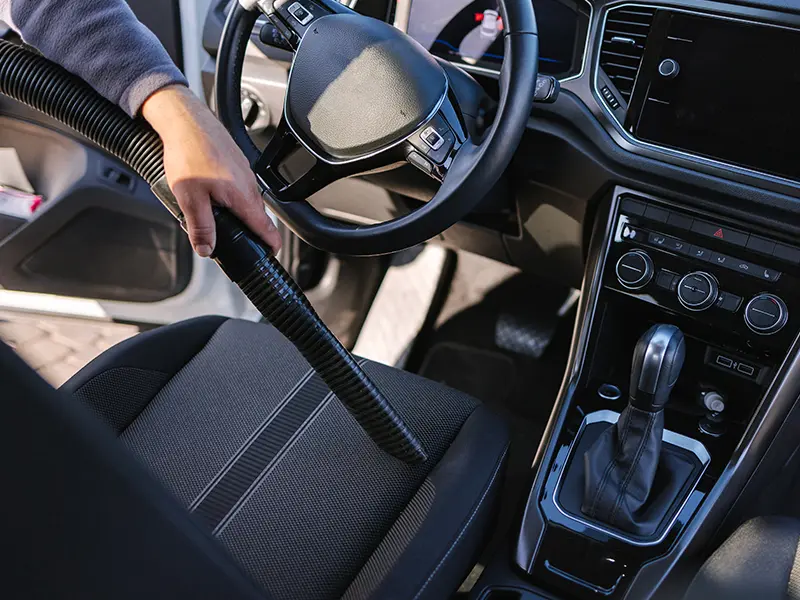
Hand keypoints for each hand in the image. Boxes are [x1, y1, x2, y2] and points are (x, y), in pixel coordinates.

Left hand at [141, 85, 280, 256]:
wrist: (185, 121)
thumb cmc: (189, 152)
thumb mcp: (190, 198)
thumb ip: (201, 227)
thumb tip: (206, 249)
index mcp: (242, 197)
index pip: (267, 228)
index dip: (271, 245)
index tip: (271, 254)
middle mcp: (248, 185)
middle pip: (257, 217)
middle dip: (249, 231)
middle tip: (235, 242)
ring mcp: (244, 172)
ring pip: (246, 201)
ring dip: (238, 213)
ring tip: (218, 217)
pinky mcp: (236, 162)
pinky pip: (239, 186)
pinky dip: (232, 196)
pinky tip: (212, 193)